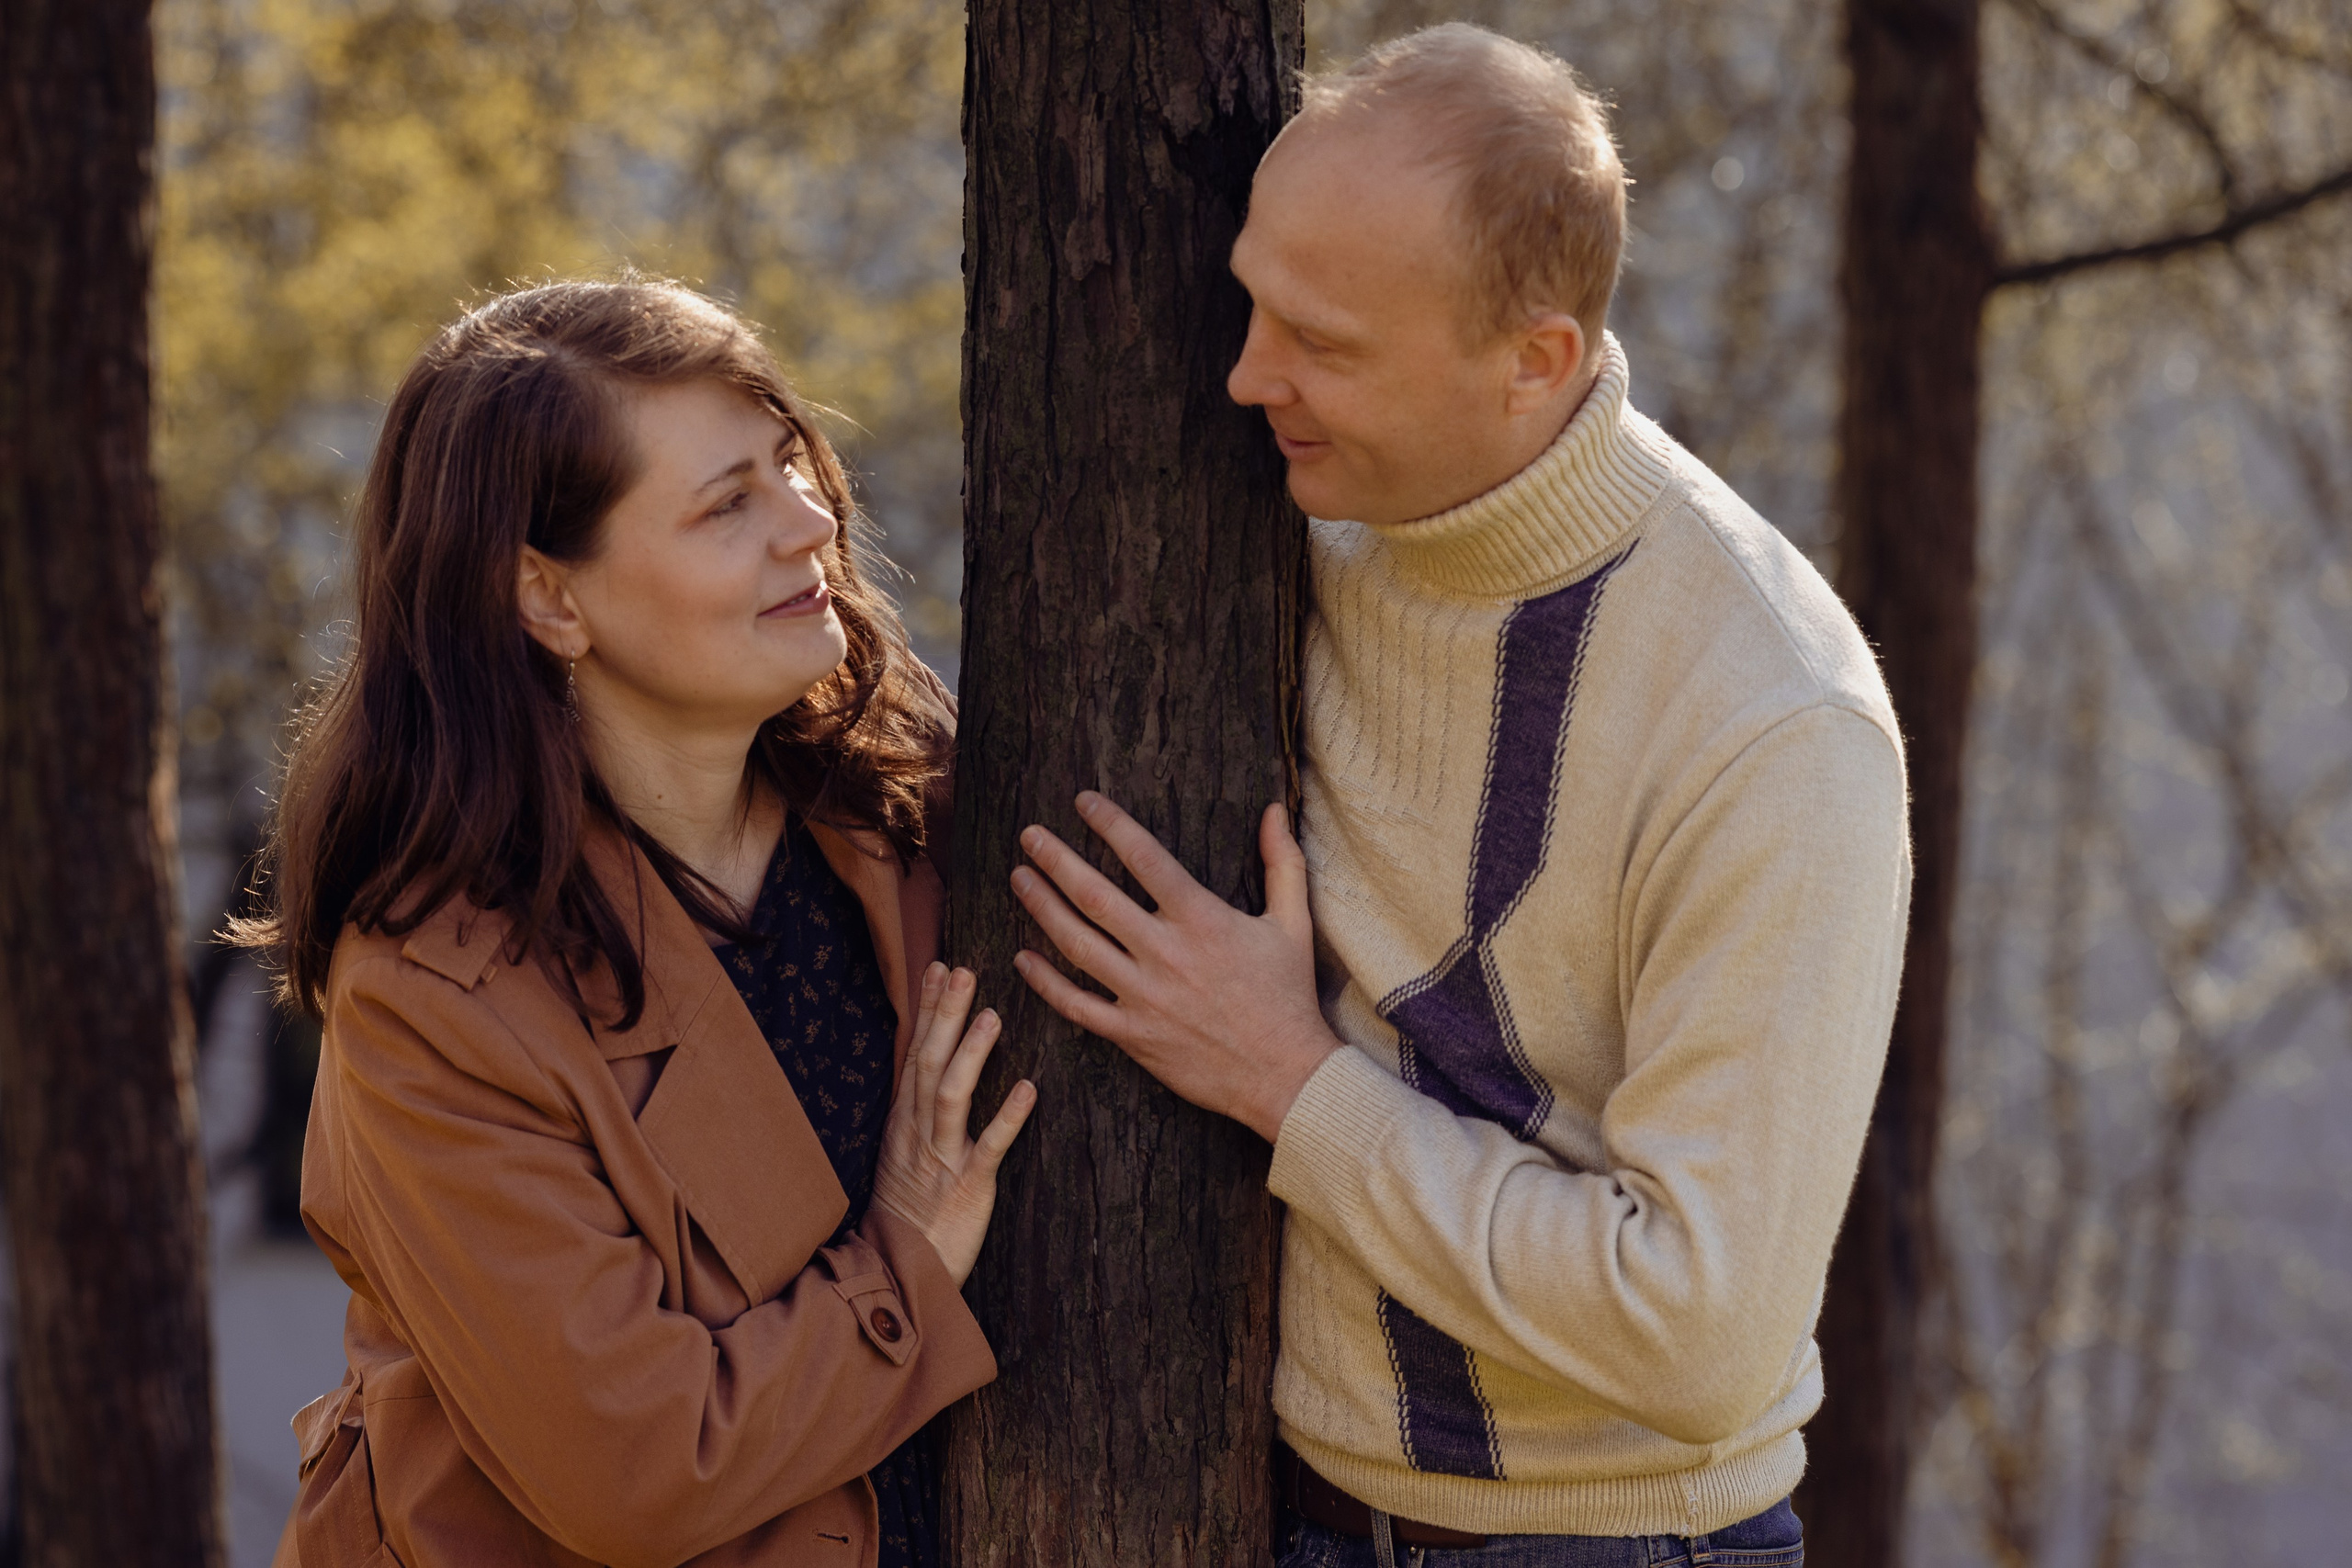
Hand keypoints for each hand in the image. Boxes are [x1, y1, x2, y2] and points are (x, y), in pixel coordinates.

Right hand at [869, 964, 1036, 1286]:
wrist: (900, 1272)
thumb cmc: (910, 1211)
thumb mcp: (905, 1152)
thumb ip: (919, 1107)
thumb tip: (932, 1060)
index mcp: (904, 1120)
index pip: (914, 1052)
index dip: (927, 1009)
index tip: (940, 966)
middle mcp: (917, 1132)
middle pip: (928, 1062)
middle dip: (945, 1015)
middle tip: (964, 971)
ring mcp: (941, 1158)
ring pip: (950, 1096)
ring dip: (971, 1055)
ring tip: (992, 1016)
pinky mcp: (968, 1188)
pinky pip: (988, 1148)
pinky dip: (1007, 1118)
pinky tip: (1029, 1090)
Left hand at [1009, 792, 1337, 1142]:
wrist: (1285, 1075)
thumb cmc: (1288, 996)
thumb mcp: (1293, 922)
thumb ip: (1282, 863)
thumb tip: (1275, 809)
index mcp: (1202, 919)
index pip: (1145, 857)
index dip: (1109, 824)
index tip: (1082, 801)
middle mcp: (1166, 954)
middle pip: (1096, 897)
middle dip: (1057, 861)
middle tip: (1030, 836)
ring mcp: (1144, 997)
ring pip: (1078, 945)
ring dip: (1042, 909)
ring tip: (1020, 880)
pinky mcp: (1132, 1036)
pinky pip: (1077, 1005)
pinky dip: (1045, 981)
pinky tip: (1023, 957)